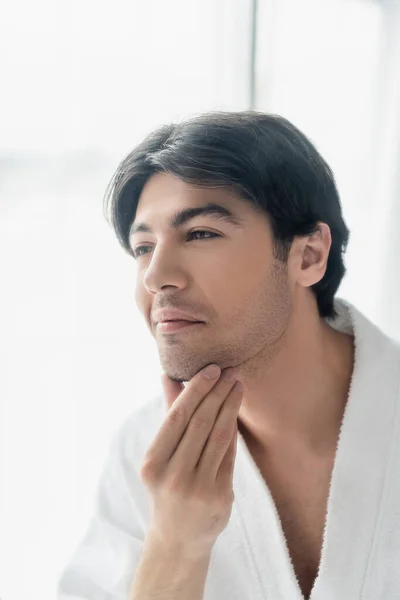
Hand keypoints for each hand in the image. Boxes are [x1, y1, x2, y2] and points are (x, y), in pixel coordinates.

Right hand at [140, 364, 242, 557]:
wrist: (178, 539)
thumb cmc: (166, 487)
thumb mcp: (159, 456)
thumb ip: (168, 414)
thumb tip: (169, 375)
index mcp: (152, 464)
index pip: (177, 417)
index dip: (196, 390)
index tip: (212, 369)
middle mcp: (173, 477)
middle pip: (200, 423)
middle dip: (217, 392)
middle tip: (230, 371)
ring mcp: (198, 489)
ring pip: (219, 436)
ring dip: (230, 406)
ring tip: (238, 384)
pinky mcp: (221, 496)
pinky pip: (230, 454)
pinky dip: (233, 429)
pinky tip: (236, 411)